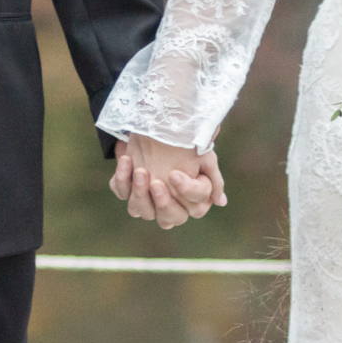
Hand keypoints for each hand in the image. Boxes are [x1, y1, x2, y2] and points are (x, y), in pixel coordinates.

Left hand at [108, 133, 225, 228]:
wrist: (162, 122)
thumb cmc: (187, 141)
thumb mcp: (204, 155)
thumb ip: (213, 178)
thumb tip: (220, 202)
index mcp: (190, 202)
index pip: (193, 209)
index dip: (186, 192)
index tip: (175, 174)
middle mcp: (168, 205)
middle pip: (168, 219)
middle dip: (162, 202)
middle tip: (156, 183)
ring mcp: (145, 199)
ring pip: (140, 211)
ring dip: (139, 193)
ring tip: (140, 171)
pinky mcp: (127, 187)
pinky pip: (121, 191)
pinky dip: (121, 179)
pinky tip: (126, 160)